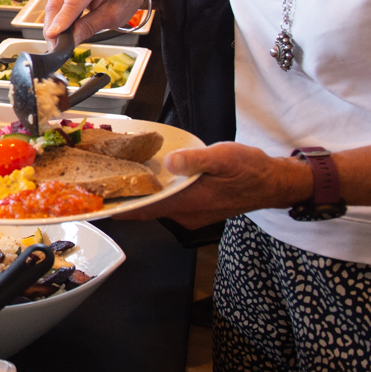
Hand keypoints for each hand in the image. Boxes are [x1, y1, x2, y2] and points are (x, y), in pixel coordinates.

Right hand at [43, 0, 143, 42]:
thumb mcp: (111, 17)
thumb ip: (89, 27)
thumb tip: (71, 40)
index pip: (72, 3)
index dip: (61, 21)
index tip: (52, 37)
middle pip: (56, 4)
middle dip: (52, 27)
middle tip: (54, 46)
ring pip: (52, 5)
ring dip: (51, 24)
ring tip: (56, 41)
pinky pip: (55, 4)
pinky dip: (55, 18)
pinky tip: (58, 30)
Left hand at [114, 143, 310, 228]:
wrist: (274, 183)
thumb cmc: (251, 170)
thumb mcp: (224, 157)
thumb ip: (195, 161)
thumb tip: (171, 162)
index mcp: (189, 203)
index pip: (145, 210)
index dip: (119, 207)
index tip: (96, 203)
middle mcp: (187, 214)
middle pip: (146, 209)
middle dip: (123, 199)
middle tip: (99, 185)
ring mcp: (192, 213)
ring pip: (157, 207)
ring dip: (138, 196)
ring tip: (116, 179)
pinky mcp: (197, 208)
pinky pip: (168, 203)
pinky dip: (154, 194)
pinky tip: (147, 179)